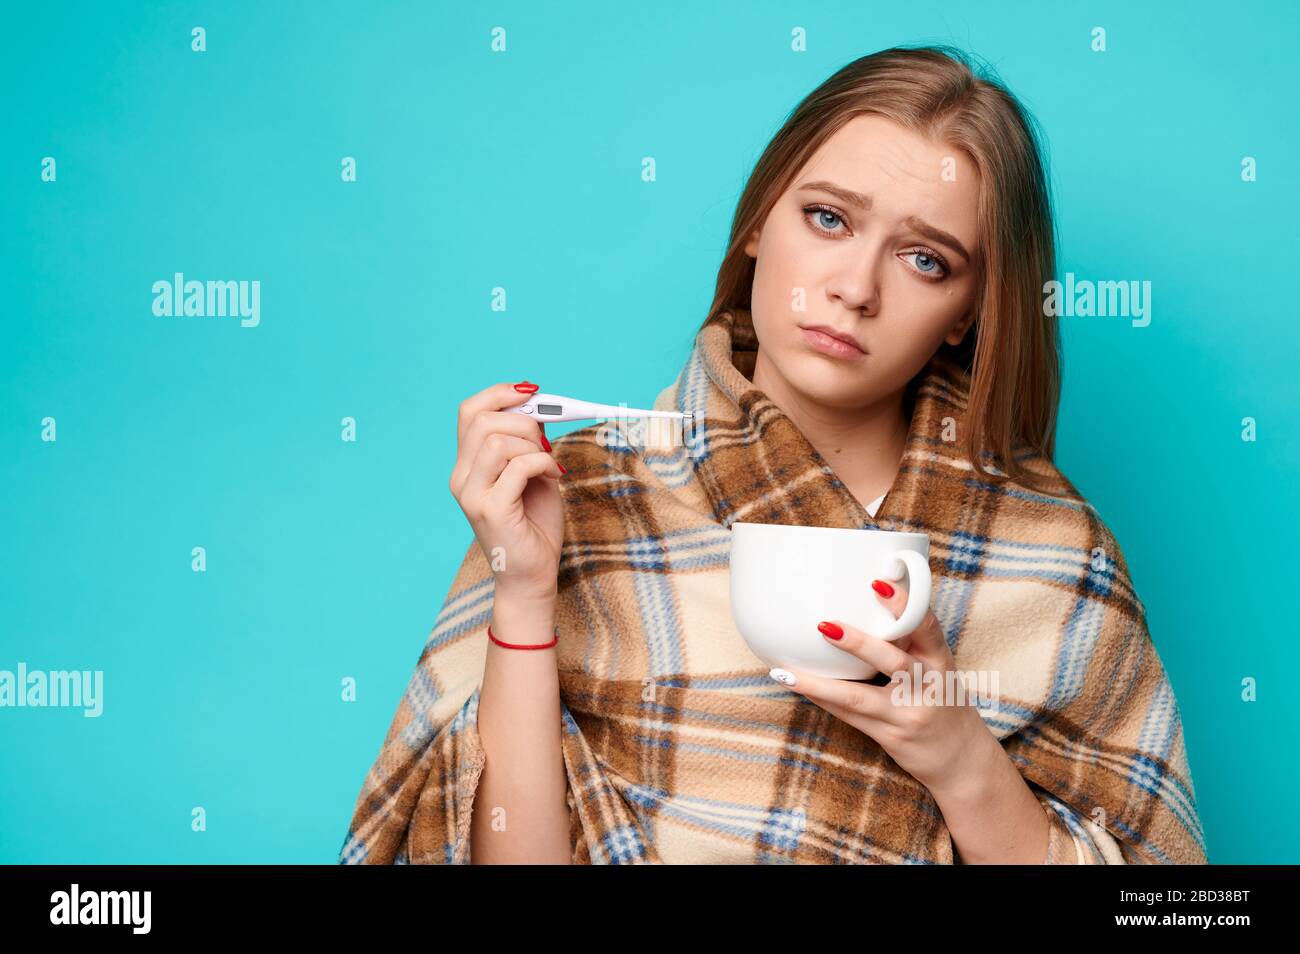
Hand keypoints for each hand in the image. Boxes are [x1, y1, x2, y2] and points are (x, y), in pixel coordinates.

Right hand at [449, 381, 564, 603]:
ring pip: (498, 440)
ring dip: (534, 446)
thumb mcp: (533, 474)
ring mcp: (471, 494)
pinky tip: (554, 477)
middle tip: (546, 444)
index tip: (532, 393)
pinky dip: (543, 464)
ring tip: (549, 465)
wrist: (532, 576)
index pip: (469, 411)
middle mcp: (461, 477)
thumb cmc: (534, 527)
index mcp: (467, 465)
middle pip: (482, 419)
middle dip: (525, 421)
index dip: (500, 393)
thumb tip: (537, 407)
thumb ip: (528, 443)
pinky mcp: (489, 509)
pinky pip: (518, 466)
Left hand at [769, 578, 990, 793]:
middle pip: (893, 661)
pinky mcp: (891, 737)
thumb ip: (910, 640)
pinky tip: (797, 687)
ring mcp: (908, 715)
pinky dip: (822, 699)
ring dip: (820, 684)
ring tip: (787, 672)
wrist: (963, 761)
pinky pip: (850, 716)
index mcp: (940, 661)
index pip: (927, 627)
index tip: (878, 583)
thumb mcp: (937, 668)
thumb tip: (869, 599)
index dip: (905, 605)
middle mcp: (927, 687)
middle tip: (823, 624)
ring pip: (859, 697)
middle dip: (858, 643)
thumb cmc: (943, 702)